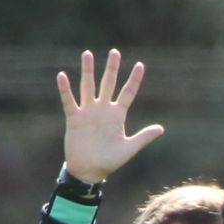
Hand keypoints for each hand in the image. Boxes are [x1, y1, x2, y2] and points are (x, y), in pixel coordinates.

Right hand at [57, 48, 163, 183]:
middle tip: (115, 52)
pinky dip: (65, 90)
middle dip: (112, 68)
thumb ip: (144, 137)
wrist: (90, 171)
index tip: (140, 65)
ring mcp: (88, 112)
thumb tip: (161, 129)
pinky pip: (69, 101)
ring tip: (88, 54)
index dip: (134, 80)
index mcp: (117, 115)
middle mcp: (103, 109)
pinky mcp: (74, 118)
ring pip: (88, 86)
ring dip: (88, 71)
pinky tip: (62, 76)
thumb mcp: (129, 148)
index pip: (128, 93)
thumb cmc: (110, 161)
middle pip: (108, 83)